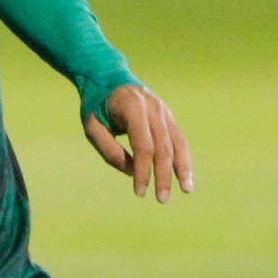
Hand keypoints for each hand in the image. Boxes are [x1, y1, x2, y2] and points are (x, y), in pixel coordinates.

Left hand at [84, 84, 193, 201]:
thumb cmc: (97, 105)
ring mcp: (164, 111)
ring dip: (182, 168)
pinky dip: (183, 158)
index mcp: (133, 108)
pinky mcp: (168, 116)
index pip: (143, 146)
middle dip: (163, 175)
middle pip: (163, 147)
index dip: (143, 171)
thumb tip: (131, 171)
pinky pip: (179, 139)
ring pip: (177, 142)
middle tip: (161, 199)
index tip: (139, 192)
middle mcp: (153, 108)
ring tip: (186, 189)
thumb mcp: (92, 126)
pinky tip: (185, 176)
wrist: (109, 78)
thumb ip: (108, 149)